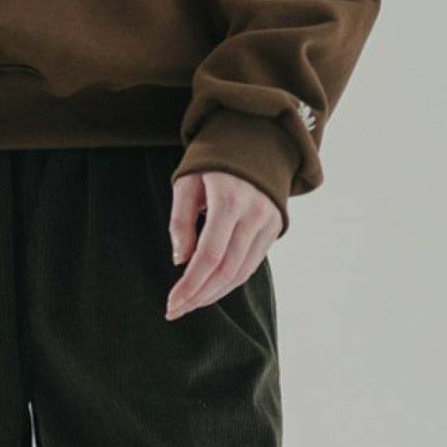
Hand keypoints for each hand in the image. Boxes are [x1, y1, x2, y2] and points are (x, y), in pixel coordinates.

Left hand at [166, 173, 281, 320]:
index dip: (190, 285)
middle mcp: (254, 213)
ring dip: (214, 294)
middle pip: (226, 271)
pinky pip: (251, 264)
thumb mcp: (187, 181)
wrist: (256, 136)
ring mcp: (269, 221)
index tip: (171, 303)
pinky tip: (210, 288)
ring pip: (241, 273)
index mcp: (230, 199)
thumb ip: (181, 221)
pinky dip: (230, 281)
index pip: (209, 256)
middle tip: (176, 310)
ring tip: (191, 304)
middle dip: (199, 296)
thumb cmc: (214, 159)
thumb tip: (180, 261)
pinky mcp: (275, 227)